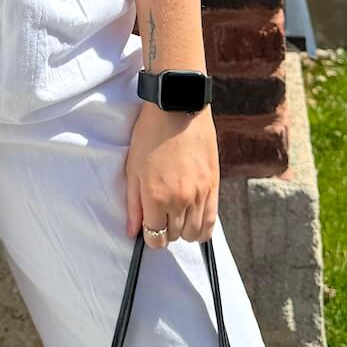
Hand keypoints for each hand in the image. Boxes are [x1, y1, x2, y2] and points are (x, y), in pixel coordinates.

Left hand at [123, 103, 218, 248]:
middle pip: (175, 236)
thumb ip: (133, 204)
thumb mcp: (133, 168)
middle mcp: (179, 200)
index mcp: (155, 196)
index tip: (148, 230)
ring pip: (194, 233)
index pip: (155, 237)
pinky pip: (212, 221)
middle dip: (165, 232)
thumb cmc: (150, 134)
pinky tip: (194, 219)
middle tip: (160, 218)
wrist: (178, 108)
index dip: (150, 238)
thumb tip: (133, 232)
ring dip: (184, 231)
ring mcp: (200, 194)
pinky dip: (202, 227)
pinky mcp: (214, 186)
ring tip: (176, 217)